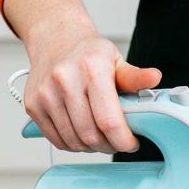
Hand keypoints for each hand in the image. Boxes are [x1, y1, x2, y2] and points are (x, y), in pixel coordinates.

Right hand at [22, 26, 160, 153]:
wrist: (55, 40)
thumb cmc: (89, 53)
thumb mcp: (116, 60)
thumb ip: (135, 76)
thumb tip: (155, 78)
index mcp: (91, 69)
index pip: (109, 120)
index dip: (123, 140)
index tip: (131, 143)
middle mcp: (65, 80)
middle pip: (90, 135)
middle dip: (109, 146)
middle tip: (118, 142)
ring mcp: (46, 94)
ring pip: (73, 141)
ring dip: (91, 148)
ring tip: (101, 138)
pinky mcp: (33, 105)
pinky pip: (56, 140)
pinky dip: (73, 145)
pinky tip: (83, 135)